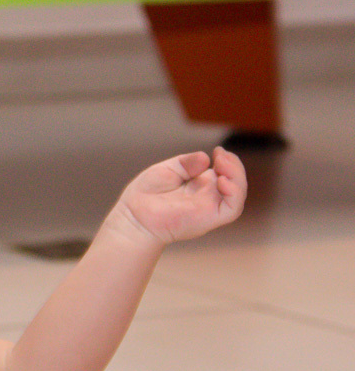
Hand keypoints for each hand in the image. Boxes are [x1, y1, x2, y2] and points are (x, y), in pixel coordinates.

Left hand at [114, 147, 246, 244]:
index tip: (218, 151)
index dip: (227, 160)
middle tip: (221, 154)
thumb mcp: (168, 170)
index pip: (224, 172)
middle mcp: (207, 197)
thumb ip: (187, 163)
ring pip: (237, 195)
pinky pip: (232, 209)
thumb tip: (206, 158)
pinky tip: (222, 180)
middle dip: (234, 165)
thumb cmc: (145, 195)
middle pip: (234, 182)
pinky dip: (234, 193)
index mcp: (199, 185)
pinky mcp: (209, 219)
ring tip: (223, 163)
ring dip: (237, 176)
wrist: (133, 216)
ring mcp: (209, 208)